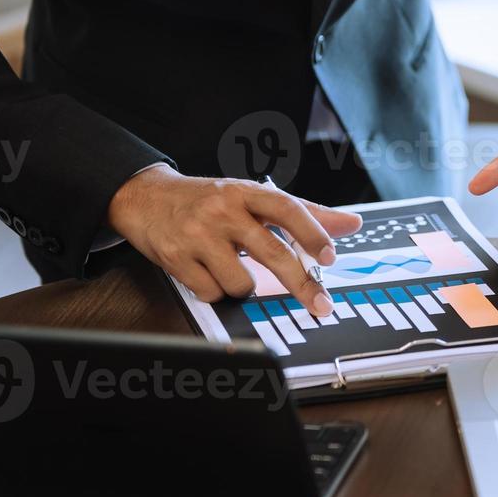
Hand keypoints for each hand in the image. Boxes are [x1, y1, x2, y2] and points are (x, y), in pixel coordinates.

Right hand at [107, 166, 362, 315]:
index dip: (312, 232)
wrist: (146, 198)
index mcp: (246, 192)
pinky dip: (216, 290)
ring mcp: (198, 235)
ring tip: (231, 267)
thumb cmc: (209, 201)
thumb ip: (303, 214)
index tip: (330, 257)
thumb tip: (351, 224)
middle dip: (301, 284)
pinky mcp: (175, 258)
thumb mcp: (253, 197)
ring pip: (241, 281)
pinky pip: (211, 292)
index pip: (286, 208)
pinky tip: (207, 271)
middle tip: (321, 304)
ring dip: (243, 286)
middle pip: (272, 252)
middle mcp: (223, 210)